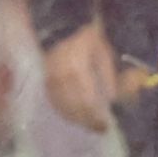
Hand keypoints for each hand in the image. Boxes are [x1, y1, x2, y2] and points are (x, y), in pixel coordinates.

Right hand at [41, 17, 123, 133]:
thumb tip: (112, 99)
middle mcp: (60, 78)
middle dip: (87, 121)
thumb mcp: (104, 53)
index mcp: (77, 70)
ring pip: (62, 107)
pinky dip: (65, 111)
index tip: (106, 125)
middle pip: (73, 108)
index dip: (95, 116)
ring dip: (76, 118)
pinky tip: (74, 115)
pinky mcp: (44, 81)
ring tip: (88, 124)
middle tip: (100, 128)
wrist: (60, 28)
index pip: (86, 101)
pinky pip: (54, 102)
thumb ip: (109, 76)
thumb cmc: (87, 39)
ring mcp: (49, 80)